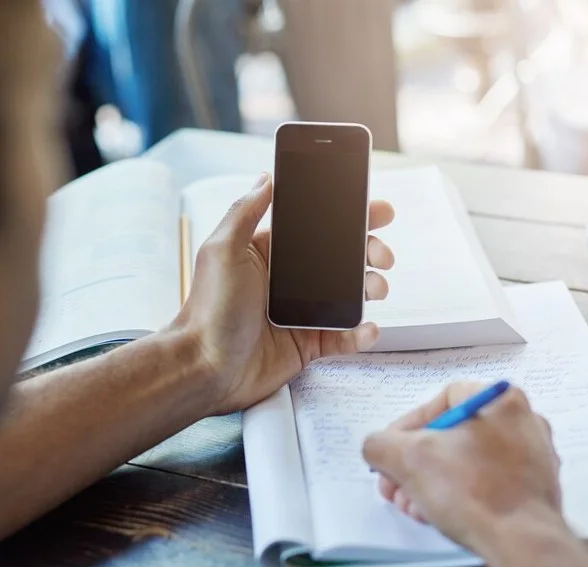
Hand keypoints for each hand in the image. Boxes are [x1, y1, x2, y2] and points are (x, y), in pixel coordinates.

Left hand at [174, 172, 394, 412]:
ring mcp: (300, 313)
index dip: (348, 220)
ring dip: (370, 288)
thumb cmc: (207, 310)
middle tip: (382, 255)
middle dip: (369, 253)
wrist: (205, 367)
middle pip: (341, 260)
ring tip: (377, 288)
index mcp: (270, 254)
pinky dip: (360, 333)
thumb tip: (266, 177)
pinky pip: (343, 337)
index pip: (316, 229)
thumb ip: (245, 211)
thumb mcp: (222, 251)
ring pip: (349, 296)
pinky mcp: (307, 344)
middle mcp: (288, 281)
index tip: (376, 212)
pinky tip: (368, 328)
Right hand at [362, 382, 561, 552]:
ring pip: (468, 461)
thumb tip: (377, 447)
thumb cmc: (473, 492)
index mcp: (500, 399)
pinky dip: (460, 495)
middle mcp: (523, 421)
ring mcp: (534, 456)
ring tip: (414, 507)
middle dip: (416, 463)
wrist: (522, 543)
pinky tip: (440, 515)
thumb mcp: (408, 459)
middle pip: (452, 435)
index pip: (441, 401)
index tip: (392, 453)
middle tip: (397, 486)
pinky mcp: (536, 488)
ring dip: (432, 482)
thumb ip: (381, 444)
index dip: (407, 427)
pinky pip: (488, 482)